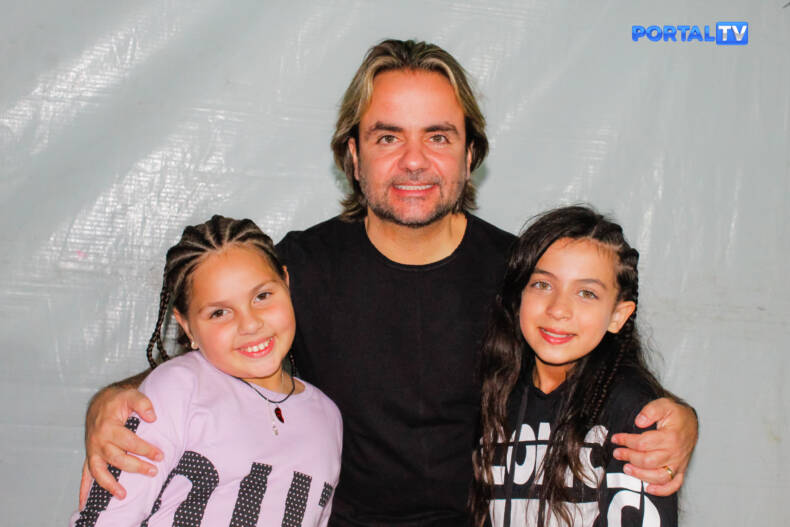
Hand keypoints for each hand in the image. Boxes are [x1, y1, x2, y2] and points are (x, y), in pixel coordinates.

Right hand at [79, 385, 162, 507]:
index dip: (146, 450)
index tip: (160, 455)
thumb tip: (153, 418)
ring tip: (123, 495)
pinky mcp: (90, 456)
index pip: (130, 442)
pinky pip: (85, 474)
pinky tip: (84, 503)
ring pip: (100, 471)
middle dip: (136, 467)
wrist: (100, 403)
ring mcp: (92, 451)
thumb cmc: (117, 401)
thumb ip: (143, 403)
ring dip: (110, 485)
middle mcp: (98, 441)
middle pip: (117, 459)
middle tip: (154, 471)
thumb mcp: (130, 396)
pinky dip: (84, 489)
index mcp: (109, 427)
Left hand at [611, 397, 697, 495]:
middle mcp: (675, 453)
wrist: (691, 422)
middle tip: (617, 453)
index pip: (643, 443)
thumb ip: (650, 411)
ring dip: (640, 475)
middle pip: (648, 461)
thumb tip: (639, 422)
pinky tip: (648, 488)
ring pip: (659, 476)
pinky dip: (662, 490)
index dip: (626, 441)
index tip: (616, 439)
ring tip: (626, 468)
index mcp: (670, 437)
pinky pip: (673, 485)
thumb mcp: (664, 404)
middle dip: (629, 457)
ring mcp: (679, 463)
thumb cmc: (676, 414)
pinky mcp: (681, 470)